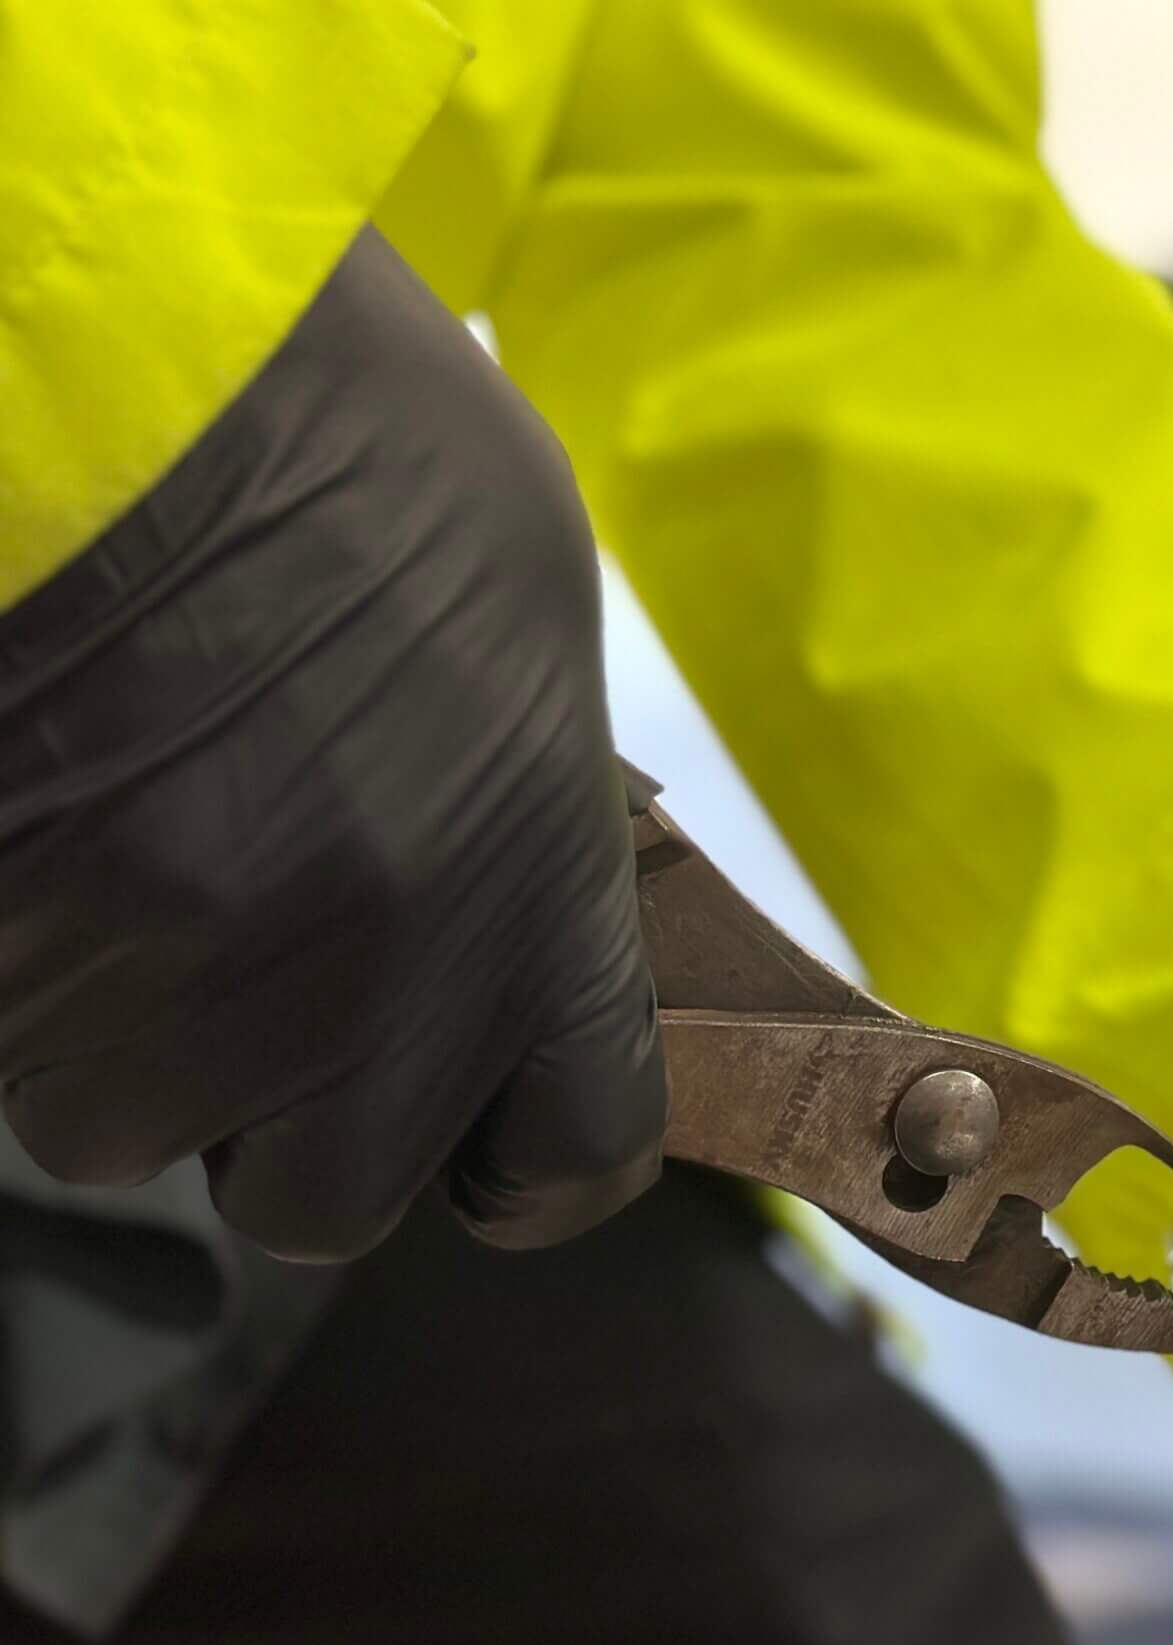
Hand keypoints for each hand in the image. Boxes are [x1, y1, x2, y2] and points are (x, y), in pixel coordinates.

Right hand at [0, 227, 662, 1260]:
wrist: (100, 383)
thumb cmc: (334, 443)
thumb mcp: (517, 623)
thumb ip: (517, 830)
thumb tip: (485, 912)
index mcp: (535, 914)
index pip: (573, 1154)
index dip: (521, 1152)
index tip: (479, 1113)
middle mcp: (368, 1007)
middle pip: (326, 1192)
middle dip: (287, 1107)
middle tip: (255, 944)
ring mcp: (162, 1013)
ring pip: (126, 1114)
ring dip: (127, 1016)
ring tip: (123, 816)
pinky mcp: (3, 986)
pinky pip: (13, 1027)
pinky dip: (25, 956)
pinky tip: (43, 801)